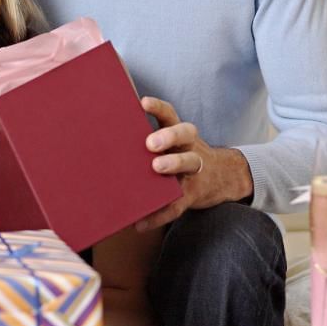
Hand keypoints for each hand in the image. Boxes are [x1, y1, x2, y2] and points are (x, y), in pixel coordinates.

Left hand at [135, 96, 253, 230]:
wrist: (221, 178)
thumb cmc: (181, 157)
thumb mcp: (173, 144)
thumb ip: (148, 140)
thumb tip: (105, 141)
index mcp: (179, 134)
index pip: (170, 115)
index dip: (158, 108)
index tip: (143, 102)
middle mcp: (189, 147)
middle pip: (184, 134)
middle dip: (168, 136)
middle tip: (150, 142)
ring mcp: (194, 171)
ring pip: (188, 163)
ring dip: (173, 164)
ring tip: (156, 168)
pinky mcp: (192, 194)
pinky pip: (177, 205)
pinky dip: (159, 215)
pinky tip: (141, 223)